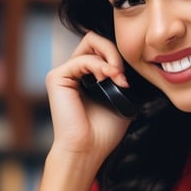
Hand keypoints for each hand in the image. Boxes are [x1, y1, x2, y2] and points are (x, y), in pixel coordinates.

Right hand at [45, 31, 131, 159]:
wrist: (88, 150)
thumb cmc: (104, 132)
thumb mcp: (122, 99)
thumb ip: (123, 78)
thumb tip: (134, 61)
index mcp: (87, 77)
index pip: (103, 49)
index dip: (119, 57)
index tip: (128, 79)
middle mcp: (74, 73)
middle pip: (95, 40)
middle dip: (115, 51)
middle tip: (122, 75)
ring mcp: (64, 73)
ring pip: (91, 42)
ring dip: (111, 58)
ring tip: (118, 78)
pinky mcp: (57, 77)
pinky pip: (82, 59)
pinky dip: (100, 65)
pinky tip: (109, 78)